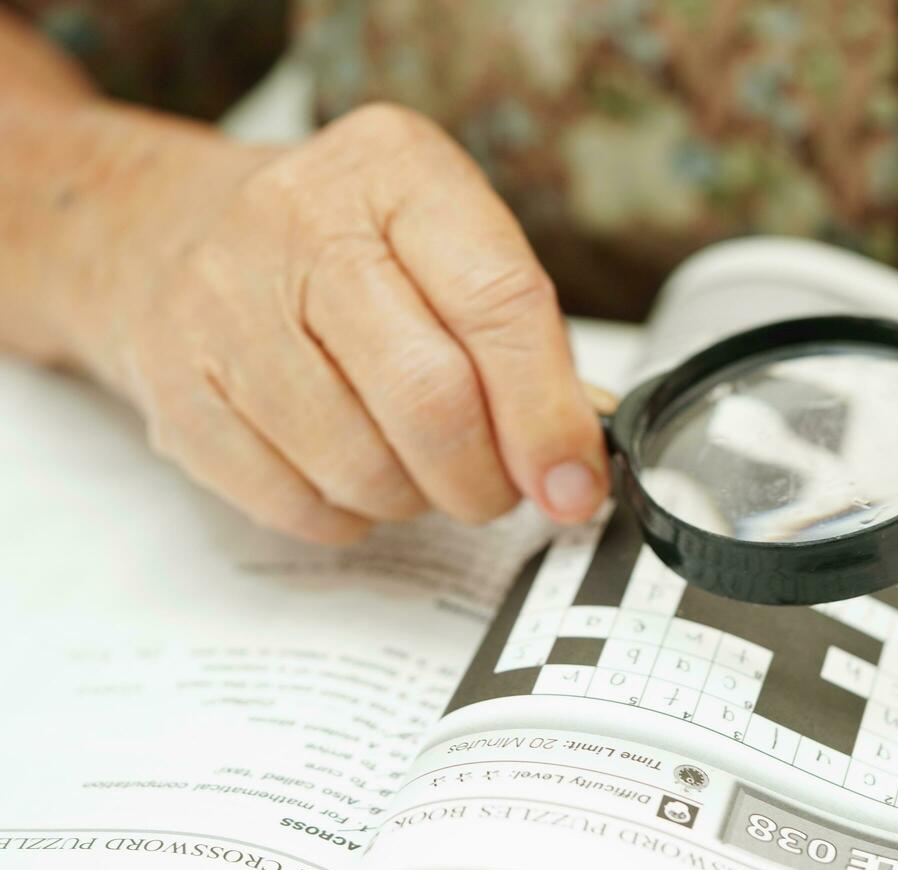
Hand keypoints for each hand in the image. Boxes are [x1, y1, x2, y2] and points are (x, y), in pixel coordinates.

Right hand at [94, 104, 607, 542]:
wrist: (166, 229)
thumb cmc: (341, 246)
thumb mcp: (446, 244)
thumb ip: (524, 341)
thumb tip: (573, 465)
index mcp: (396, 171)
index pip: (499, 306)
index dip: (548, 418)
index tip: (573, 483)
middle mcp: (300, 221)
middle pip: (431, 400)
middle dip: (484, 479)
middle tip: (496, 488)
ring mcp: (223, 305)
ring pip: (363, 469)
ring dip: (414, 498)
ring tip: (413, 464)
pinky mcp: (176, 390)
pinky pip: (296, 504)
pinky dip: (347, 514)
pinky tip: (348, 469)